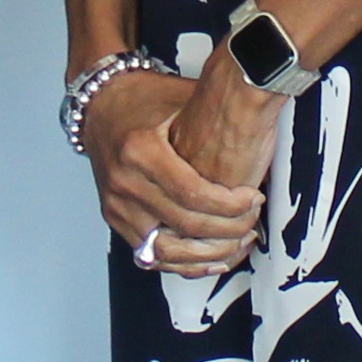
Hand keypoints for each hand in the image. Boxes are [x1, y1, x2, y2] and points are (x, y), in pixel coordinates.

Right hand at [86, 66, 259, 277]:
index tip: (253, 200)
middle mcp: (124, 181)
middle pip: (185, 224)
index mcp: (140, 150)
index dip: (230, 205)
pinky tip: (211, 258)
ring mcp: (116, 204)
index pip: (193, 194)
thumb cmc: (144, 99)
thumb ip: (216, 118)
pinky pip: (151, 255)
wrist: (100, 104)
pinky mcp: (115, 218)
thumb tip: (261, 121)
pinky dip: (184, 263)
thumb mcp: (182, 98)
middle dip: (228, 229)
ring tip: (237, 243)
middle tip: (252, 220)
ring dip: (208, 254)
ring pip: (168, 251)